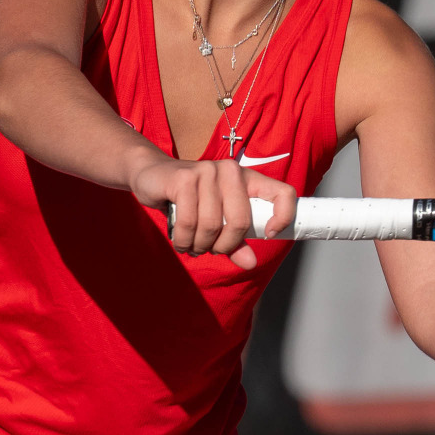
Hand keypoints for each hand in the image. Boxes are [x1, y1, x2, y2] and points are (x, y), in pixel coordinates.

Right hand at [130, 157, 296, 269]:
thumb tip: (249, 264)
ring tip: (192, 245)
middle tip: (211, 250)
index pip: (283, 192)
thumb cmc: (189, 200)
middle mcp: (230, 171)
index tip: (269, 234)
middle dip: (224, 245)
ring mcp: (207, 171)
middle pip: (240, 221)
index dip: (284, 215)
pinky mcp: (183, 179)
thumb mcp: (216, 221)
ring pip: (211, 225)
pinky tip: (180, 241)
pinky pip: (188, 223)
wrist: (151, 175)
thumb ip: (234, 241)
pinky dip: (183, 241)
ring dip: (199, 246)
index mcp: (247, 178)